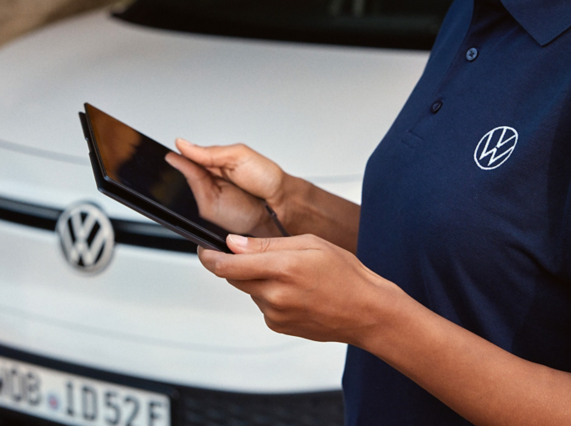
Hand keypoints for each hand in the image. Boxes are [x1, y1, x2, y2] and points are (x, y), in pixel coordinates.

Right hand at [165, 139, 288, 235]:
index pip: (191, 157)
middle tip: (177, 158)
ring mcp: (208, 197)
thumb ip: (209, 152)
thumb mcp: (238, 156)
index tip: (172, 151)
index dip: (180, 154)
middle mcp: (210, 180)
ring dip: (188, 176)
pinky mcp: (209, 212)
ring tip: (190, 169)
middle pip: (185, 171)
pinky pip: (194, 201)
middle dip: (180, 165)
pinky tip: (198, 183)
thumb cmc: (266, 179)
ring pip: (188, 185)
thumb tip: (183, 144)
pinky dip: (195, 192)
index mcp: (216, 163)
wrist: (281, 204)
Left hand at [198, 234, 393, 343]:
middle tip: (262, 256)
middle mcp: (275, 294)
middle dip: (238, 264)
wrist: (367, 312)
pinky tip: (295, 292)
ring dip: (258, 280)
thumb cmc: (346, 274)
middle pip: (234, 277)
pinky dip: (269, 295)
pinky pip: (262, 305)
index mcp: (282, 267)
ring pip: (249, 290)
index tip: (204, 249)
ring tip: (291, 275)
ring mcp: (275, 314)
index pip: (227, 265)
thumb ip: (267, 243)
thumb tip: (234, 243)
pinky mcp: (278, 326)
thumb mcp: (310, 243)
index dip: (209, 256)